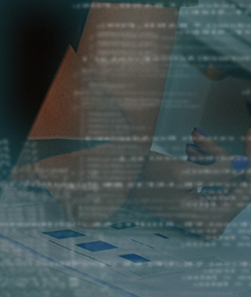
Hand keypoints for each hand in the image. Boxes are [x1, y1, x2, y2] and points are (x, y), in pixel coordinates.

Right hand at [128, 128, 250, 238]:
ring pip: (226, 178)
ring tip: (192, 143)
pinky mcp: (201, 203)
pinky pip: (216, 180)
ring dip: (212, 156)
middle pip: (235, 182)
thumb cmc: (145, 177)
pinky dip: (206, 162)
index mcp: (213, 219)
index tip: (249, 136)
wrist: (118, 180)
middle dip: (221, 156)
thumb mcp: (182, 172)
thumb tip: (244, 166)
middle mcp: (214, 220)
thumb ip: (219, 171)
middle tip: (200, 136)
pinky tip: (191, 152)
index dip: (249, 161)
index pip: (246, 190)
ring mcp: (208, 212)